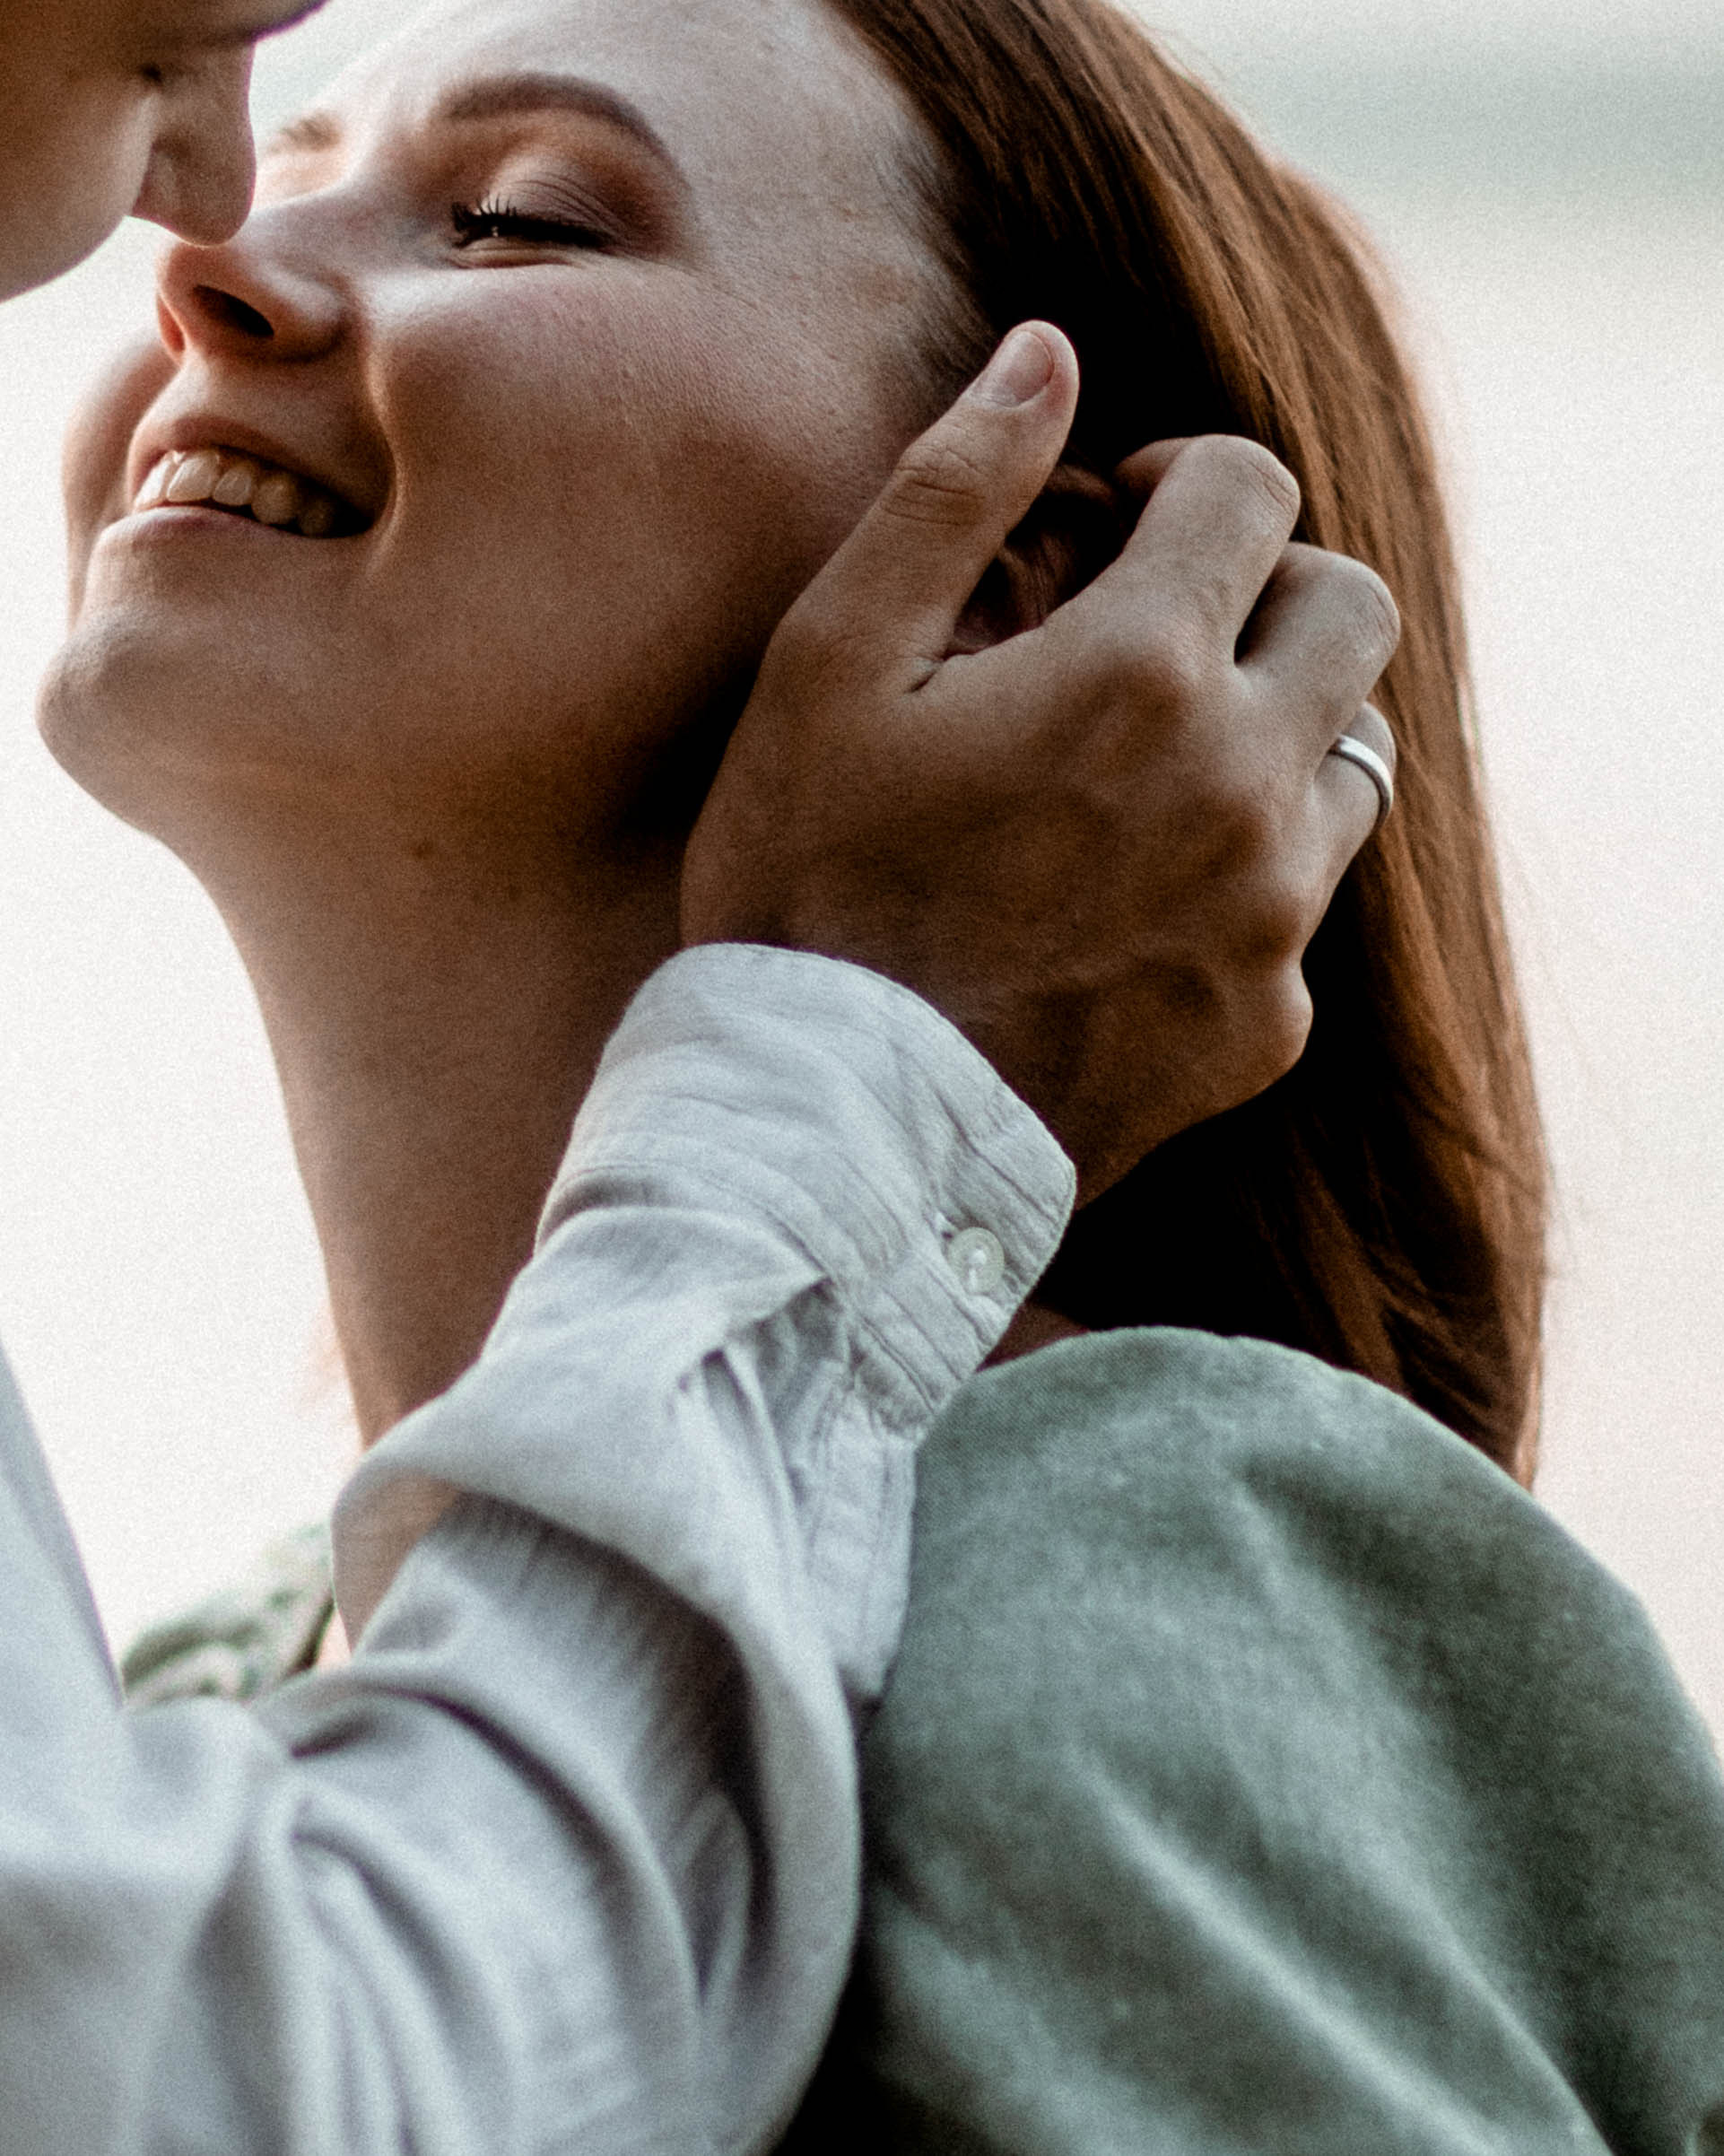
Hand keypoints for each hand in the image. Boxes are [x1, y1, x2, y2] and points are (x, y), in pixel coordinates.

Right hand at [680, 323, 1399, 1199]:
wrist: (828, 1135)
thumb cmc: (804, 887)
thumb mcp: (830, 665)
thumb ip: (953, 492)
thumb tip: (1050, 352)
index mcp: (1139, 672)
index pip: (1251, 490)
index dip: (1181, 479)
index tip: (1117, 525)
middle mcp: (1242, 787)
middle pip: (1350, 610)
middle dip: (1266, 586)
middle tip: (1160, 630)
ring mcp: (1269, 920)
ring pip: (1355, 758)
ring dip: (1275, 728)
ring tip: (1156, 770)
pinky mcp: (1266, 1027)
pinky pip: (1304, 910)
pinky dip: (1246, 876)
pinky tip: (1134, 907)